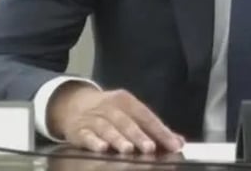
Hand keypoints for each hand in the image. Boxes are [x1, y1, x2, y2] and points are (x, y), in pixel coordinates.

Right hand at [48, 83, 184, 153]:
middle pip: (127, 122)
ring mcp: (94, 118)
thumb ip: (153, 128)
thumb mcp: (130, 112)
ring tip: (128, 150)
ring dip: (118, 139)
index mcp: (126, 101)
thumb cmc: (109, 111)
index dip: (160, 131)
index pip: (147, 116)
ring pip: (108, 128)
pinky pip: (87, 136)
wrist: (73, 104)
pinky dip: (94, 142)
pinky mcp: (79, 130)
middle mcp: (110, 107)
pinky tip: (102, 149)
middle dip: (139, 135)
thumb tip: (178, 142)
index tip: (173, 145)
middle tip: (150, 148)